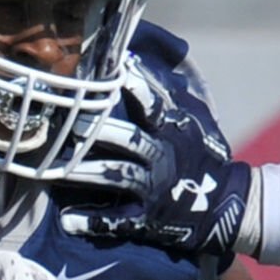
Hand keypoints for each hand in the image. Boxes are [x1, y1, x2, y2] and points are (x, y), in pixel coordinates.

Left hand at [59, 61, 252, 253]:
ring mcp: (155, 189)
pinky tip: (68, 220)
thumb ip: (168, 93)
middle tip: (68, 124)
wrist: (228, 205)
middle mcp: (164, 157)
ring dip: (84, 173)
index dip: (135, 86)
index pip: (153, 103)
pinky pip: (118, 222)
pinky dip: (93, 222)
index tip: (112, 71)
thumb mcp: (196, 122)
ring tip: (51, 171)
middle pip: (129, 139)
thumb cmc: (204, 156)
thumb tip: (132, 57)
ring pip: (117, 176)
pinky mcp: (149, 219)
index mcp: (174, 131)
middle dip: (98, 131)